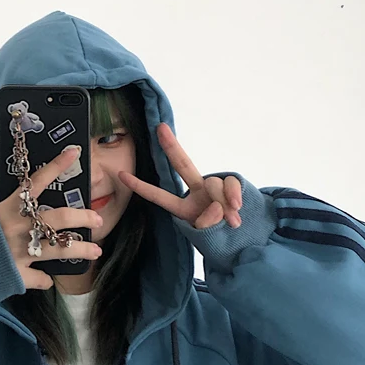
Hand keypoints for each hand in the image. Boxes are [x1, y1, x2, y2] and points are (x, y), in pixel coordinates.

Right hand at [0, 147, 103, 290]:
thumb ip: (14, 217)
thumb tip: (34, 218)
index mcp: (9, 209)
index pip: (36, 182)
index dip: (56, 166)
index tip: (75, 152)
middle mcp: (17, 228)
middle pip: (59, 217)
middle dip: (83, 217)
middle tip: (98, 219)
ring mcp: (19, 252)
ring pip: (60, 248)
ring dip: (81, 249)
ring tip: (96, 251)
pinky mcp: (18, 275)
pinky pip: (41, 278)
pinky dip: (45, 279)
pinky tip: (47, 279)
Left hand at [118, 124, 242, 229]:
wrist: (243, 235)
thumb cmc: (218, 237)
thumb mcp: (207, 236)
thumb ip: (207, 223)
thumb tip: (215, 207)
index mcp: (182, 207)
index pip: (158, 196)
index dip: (141, 186)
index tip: (120, 174)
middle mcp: (195, 191)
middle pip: (183, 164)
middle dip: (172, 146)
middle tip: (160, 128)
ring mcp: (213, 187)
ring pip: (213, 185)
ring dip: (223, 204)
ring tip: (230, 221)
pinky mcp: (230, 183)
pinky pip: (229, 182)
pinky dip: (233, 195)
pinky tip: (236, 208)